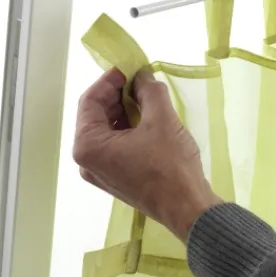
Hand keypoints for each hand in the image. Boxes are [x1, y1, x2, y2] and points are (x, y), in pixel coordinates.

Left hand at [73, 67, 221, 242]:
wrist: (188, 208)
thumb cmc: (170, 165)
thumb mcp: (161, 119)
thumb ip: (149, 90)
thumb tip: (142, 77)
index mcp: (88, 145)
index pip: (90, 100)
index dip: (110, 80)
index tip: (131, 68)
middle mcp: (87, 161)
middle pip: (96, 116)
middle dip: (118, 95)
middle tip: (141, 81)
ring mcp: (101, 173)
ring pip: (108, 131)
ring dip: (125, 112)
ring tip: (149, 99)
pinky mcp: (117, 179)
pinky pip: (117, 146)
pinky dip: (129, 130)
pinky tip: (149, 120)